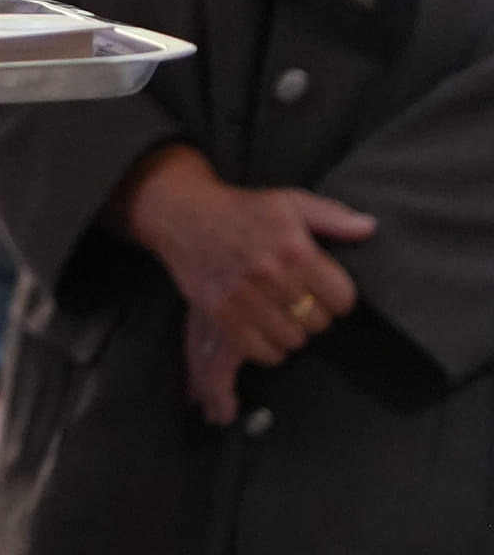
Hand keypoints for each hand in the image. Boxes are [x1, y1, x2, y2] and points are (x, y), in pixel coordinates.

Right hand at [122, 144, 374, 391]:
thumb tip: (370, 228)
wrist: (184, 215)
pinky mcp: (222, 315)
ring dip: (292, 331)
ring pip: (293, 341)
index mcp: (294, 248)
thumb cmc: (243, 209)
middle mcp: (270, 275)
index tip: (326, 289)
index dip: (339, 296)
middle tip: (300, 299)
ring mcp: (244, 298)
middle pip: (319, 322)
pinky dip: (269, 347)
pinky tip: (264, 326)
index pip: (342, 298)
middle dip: (316, 313)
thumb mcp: (290, 201)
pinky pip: (263, 353)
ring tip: (282, 313)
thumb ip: (333, 216)